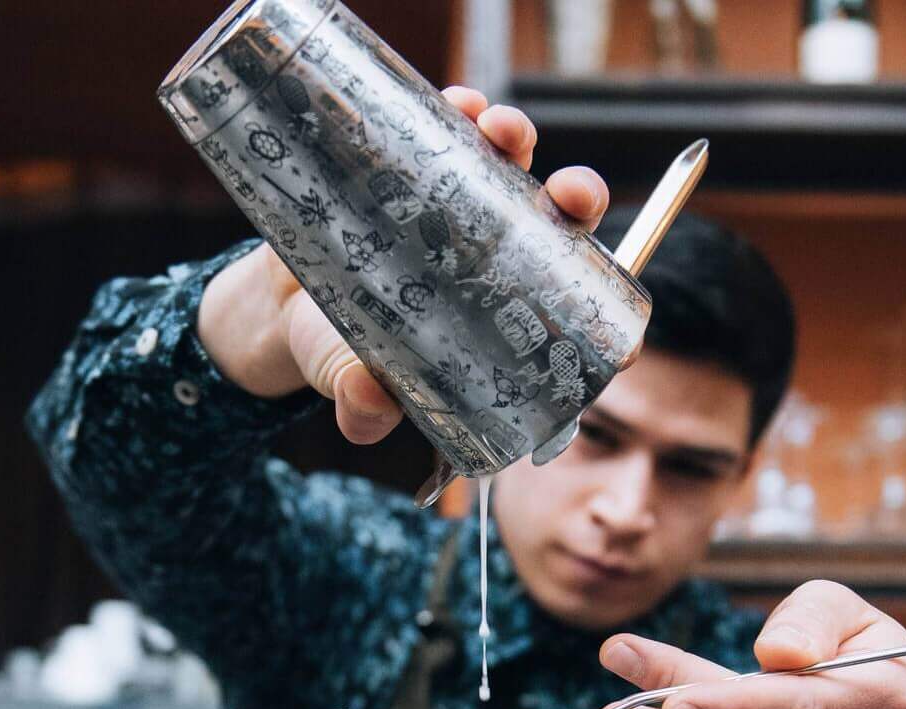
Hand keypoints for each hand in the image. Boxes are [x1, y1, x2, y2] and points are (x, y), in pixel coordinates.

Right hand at [198, 86, 609, 442]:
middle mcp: (496, 260)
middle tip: (567, 193)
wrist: (284, 303)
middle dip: (578, 201)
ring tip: (497, 129)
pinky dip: (464, 111)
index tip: (621, 330)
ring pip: (514, 165)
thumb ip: (361, 407)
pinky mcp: (422, 168)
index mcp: (498, 320)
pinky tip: (459, 105)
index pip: (568, 318)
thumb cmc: (337, 355)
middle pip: (561, 226)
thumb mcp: (347, 385)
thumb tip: (368, 404)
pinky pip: (456, 129)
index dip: (607, 320)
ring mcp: (462, 209)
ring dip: (519, 138)